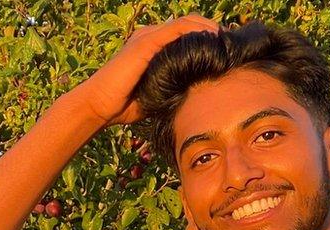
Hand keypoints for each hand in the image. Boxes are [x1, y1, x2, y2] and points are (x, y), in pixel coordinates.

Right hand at [70, 13, 221, 126]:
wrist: (98, 106)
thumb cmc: (123, 105)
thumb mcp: (156, 92)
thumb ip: (173, 86)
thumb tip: (197, 93)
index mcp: (151, 45)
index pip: (184, 32)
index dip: (206, 36)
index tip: (225, 49)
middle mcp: (149, 36)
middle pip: (188, 23)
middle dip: (211, 29)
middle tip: (231, 42)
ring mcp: (147, 37)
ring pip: (185, 23)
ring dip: (208, 28)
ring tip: (225, 39)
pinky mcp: (145, 43)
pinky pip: (176, 30)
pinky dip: (196, 31)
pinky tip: (211, 39)